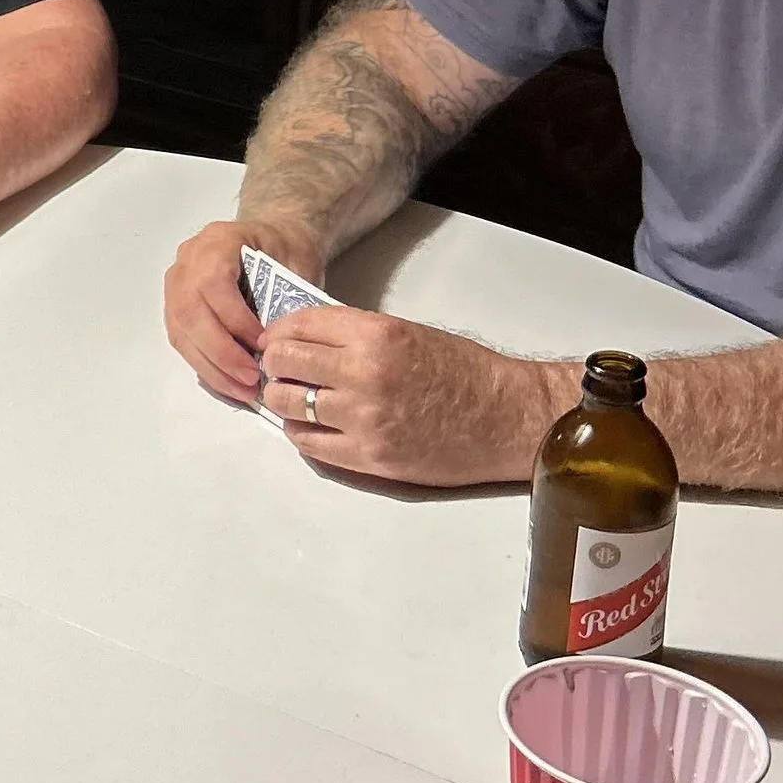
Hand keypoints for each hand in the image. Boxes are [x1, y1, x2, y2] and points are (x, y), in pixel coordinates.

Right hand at [163, 217, 325, 405]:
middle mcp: (188, 260)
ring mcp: (177, 284)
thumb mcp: (297, 262)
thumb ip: (286, 297)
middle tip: (251, 378)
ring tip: (242, 390)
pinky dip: (205, 366)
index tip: (262, 346)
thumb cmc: (287, 249)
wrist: (275, 239)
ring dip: (211, 367)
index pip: (213, 284)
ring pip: (182, 332)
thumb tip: (280, 344)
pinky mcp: (176, 307)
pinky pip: (182, 341)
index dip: (234, 319)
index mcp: (217, 241)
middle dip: (221, 352)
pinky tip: (229, 383)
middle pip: (190, 312)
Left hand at [257, 305, 563, 486]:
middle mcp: (364, 374)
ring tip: (294, 397)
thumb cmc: (466, 373)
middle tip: (279, 368)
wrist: (507, 418)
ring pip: (287, 403)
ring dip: (283, 398)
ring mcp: (364, 419)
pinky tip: (311, 424)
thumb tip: (305, 340)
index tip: (275, 338)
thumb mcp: (407, 333)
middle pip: (283, 363)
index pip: (299, 325)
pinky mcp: (370, 456)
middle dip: (275, 363)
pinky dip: (301, 431)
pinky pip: (309, 443)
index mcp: (376, 335)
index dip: (279, 331)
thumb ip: (355, 335)